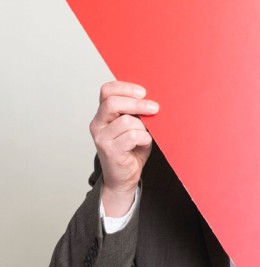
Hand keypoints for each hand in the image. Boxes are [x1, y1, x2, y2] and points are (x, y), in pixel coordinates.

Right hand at [89, 81, 158, 215]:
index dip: (125, 88)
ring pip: (126, 121)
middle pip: (113, 103)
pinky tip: (143, 144)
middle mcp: (98, 124)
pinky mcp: (109, 151)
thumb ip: (136, 114)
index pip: (107, 91)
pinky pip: (133, 136)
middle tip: (154, 108)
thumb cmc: (131, 151)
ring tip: (144, 136)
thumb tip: (152, 101)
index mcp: (103, 115)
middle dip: (137, 104)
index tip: (143, 92)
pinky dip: (144, 139)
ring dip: (142, 127)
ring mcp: (101, 138)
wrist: (124, 179)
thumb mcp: (134, 127)